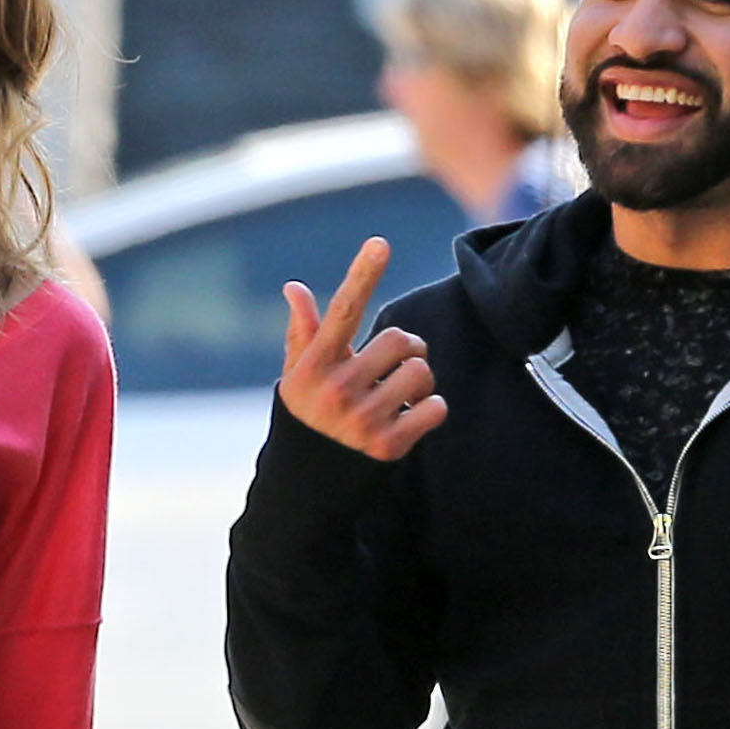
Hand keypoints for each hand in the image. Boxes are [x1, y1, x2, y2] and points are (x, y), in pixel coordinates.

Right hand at [278, 238, 446, 460]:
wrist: (308, 484)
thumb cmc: (308, 417)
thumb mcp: (297, 376)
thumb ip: (303, 332)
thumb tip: (294, 288)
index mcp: (314, 365)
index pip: (343, 311)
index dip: (362, 275)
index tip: (380, 244)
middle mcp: (337, 391)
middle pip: (400, 340)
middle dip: (408, 349)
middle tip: (396, 366)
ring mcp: (362, 420)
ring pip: (421, 372)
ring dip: (420, 380)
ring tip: (401, 395)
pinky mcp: (388, 446)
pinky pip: (435, 408)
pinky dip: (431, 410)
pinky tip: (410, 420)